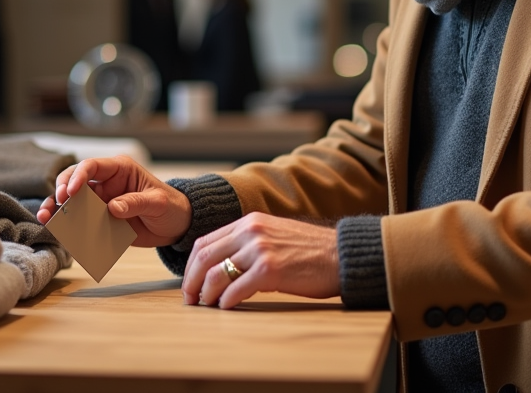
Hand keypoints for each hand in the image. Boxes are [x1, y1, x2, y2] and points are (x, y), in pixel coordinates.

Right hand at [37, 157, 191, 247]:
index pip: (92, 166)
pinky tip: (56, 230)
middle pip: (75, 180)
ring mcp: (101, 201)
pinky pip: (79, 221)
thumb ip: (136, 203)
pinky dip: (66, 225)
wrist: (176, 226)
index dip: (77, 176)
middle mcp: (106, 183)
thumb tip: (112, 208)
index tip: (70, 192)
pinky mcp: (100, 219)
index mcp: (120, 169)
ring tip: (45, 217)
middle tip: (57, 204)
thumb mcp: (158, 203)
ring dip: (56, 208)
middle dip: (62, 190)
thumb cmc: (171, 207)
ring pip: (72, 201)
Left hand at [182, 212, 339, 308]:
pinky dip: (226, 301)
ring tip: (207, 306)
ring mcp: (260, 250)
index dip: (190, 266)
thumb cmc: (309, 250)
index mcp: (249, 222)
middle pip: (204, 257)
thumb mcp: (274, 234)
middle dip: (191, 282)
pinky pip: (235, 289)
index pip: (205, 242)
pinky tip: (227, 307)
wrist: (340, 255)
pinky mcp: (270, 270)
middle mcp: (251, 231)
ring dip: (206, 294)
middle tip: (191, 300)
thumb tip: (222, 264)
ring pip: (216, 274)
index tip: (189, 283)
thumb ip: (248, 242)